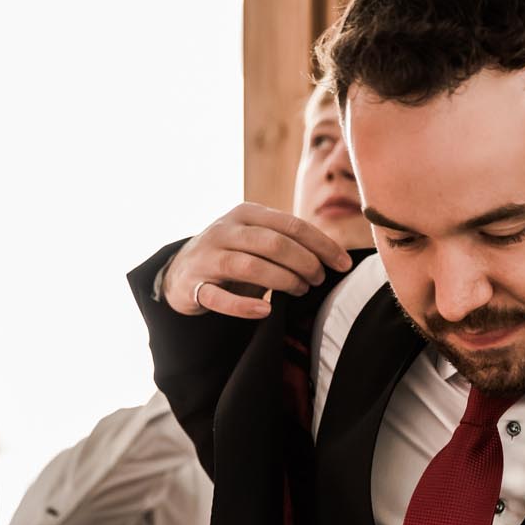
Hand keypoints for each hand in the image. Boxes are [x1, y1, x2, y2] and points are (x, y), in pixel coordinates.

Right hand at [163, 201, 352, 318]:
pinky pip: (219, 298)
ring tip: (300, 290)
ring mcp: (208, 257)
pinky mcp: (193, 285)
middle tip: (318, 280)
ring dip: (283, 281)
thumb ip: (288, 241)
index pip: (292, 225)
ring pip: (251, 266)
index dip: (322, 245)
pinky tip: (266, 311)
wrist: (181, 270)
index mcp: (246, 213)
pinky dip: (244, 306)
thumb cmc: (234, 254)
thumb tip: (335, 255)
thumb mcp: (258, 238)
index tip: (343, 264)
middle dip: (305, 263)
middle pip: (274, 244)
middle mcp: (226, 230)